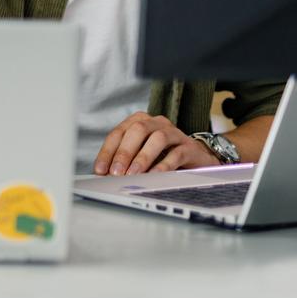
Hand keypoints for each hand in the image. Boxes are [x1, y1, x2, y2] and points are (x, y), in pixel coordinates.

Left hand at [93, 111, 217, 175]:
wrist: (196, 158)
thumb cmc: (162, 154)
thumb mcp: (139, 154)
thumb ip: (124, 160)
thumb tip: (106, 175)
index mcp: (139, 121)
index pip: (118, 133)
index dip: (107, 151)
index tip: (100, 170)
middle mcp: (156, 123)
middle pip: (137, 130)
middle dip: (124, 152)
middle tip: (116, 172)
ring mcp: (174, 133)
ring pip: (157, 138)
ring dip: (142, 158)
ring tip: (133, 174)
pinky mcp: (189, 147)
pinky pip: (176, 154)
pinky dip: (163, 166)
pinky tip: (154, 176)